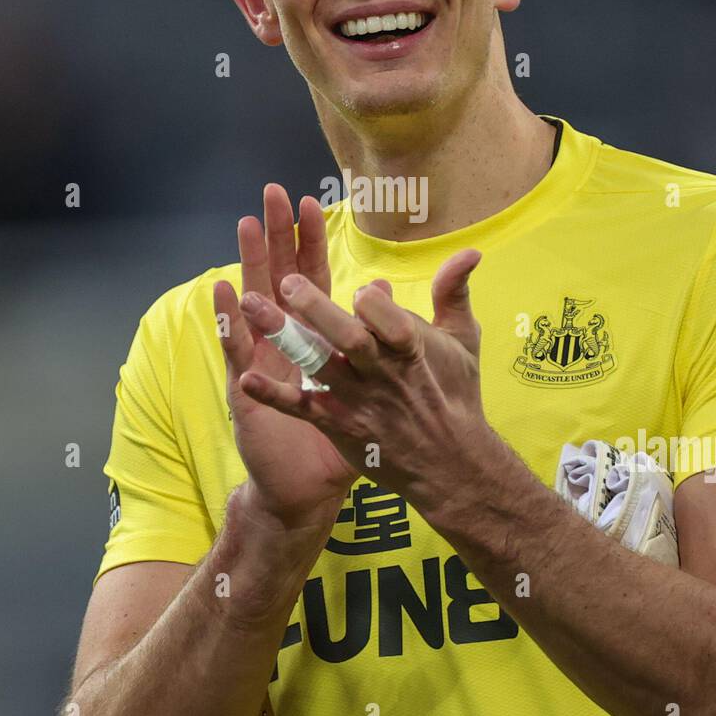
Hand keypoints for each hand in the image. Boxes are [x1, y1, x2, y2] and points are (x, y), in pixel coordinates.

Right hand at [214, 184, 356, 530]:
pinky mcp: (250, 391)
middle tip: (273, 193)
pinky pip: (239, 353)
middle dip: (277, 236)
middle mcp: (287, 344)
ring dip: (250, 265)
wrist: (312, 491)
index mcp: (318, 339)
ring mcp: (265, 364)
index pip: (314, 279)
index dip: (311, 244)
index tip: (311, 205)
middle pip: (281, 278)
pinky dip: (229, 322)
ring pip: (256, 305)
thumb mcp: (382, 390)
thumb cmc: (348, 440)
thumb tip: (388, 292)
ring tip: (245, 226)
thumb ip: (396, 341)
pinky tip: (223, 292)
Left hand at [236, 248, 493, 511]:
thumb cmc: (456, 394)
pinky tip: (245, 378)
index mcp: (412, 351)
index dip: (378, 309)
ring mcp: (357, 401)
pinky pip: (302, 408)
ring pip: (317, 365)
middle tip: (289, 283)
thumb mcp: (463, 341)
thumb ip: (455, 294)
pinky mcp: (338, 424)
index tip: (361, 292)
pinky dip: (274, 394)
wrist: (449, 463)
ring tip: (250, 305)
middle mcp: (382, 375)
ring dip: (283, 335)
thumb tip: (470, 251)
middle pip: (350, 341)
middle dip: (319, 311)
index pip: (394, 325)